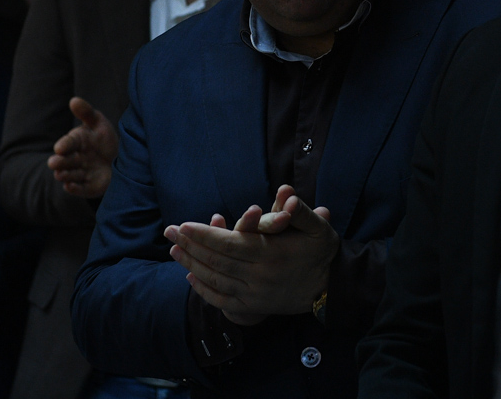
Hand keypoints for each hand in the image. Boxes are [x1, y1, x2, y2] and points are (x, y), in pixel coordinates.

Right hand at [47, 97, 117, 197]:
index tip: (60, 147)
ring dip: (66, 175)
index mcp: (75, 142)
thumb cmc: (104, 139)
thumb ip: (86, 113)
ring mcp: (80, 173)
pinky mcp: (87, 187)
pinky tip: (70, 186)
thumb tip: (74, 100)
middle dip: (59, 162)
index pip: (68, 143)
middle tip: (54, 163)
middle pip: (64, 161)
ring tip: (62, 175)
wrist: (119, 160)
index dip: (64, 145)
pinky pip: (79, 189)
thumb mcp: (98, 123)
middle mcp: (75, 158)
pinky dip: (74, 188)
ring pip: (69, 175)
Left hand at [164, 185, 338, 323]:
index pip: (230, 244)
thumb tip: (287, 193)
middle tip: (169, 232)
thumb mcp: (318, 228)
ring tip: (174, 250)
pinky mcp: (254, 307)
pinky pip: (223, 300)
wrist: (332, 288)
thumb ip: (300, 211)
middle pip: (217, 261)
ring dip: (191, 265)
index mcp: (272, 254)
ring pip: (216, 280)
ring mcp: (255, 295)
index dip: (204, 235)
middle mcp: (260, 276)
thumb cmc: (322, 252)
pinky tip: (191, 277)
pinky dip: (204, 289)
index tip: (183, 225)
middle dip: (190, 246)